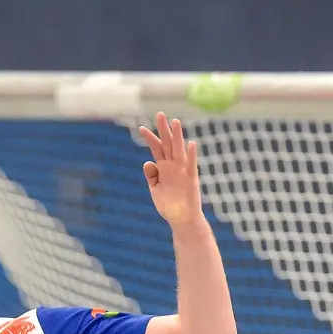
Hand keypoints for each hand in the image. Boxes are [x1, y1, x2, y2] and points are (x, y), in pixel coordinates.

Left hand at [139, 112, 203, 227]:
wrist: (182, 219)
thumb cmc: (169, 205)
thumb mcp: (155, 190)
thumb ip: (152, 176)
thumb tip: (148, 163)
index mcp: (163, 168)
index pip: (156, 149)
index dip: (150, 138)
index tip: (141, 128)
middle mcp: (173, 166)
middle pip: (168, 144)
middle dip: (163, 129)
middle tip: (159, 114)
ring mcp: (182, 172)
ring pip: (179, 150)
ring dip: (178, 137)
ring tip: (175, 122)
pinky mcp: (191, 180)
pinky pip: (191, 166)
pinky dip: (191, 155)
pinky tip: (191, 144)